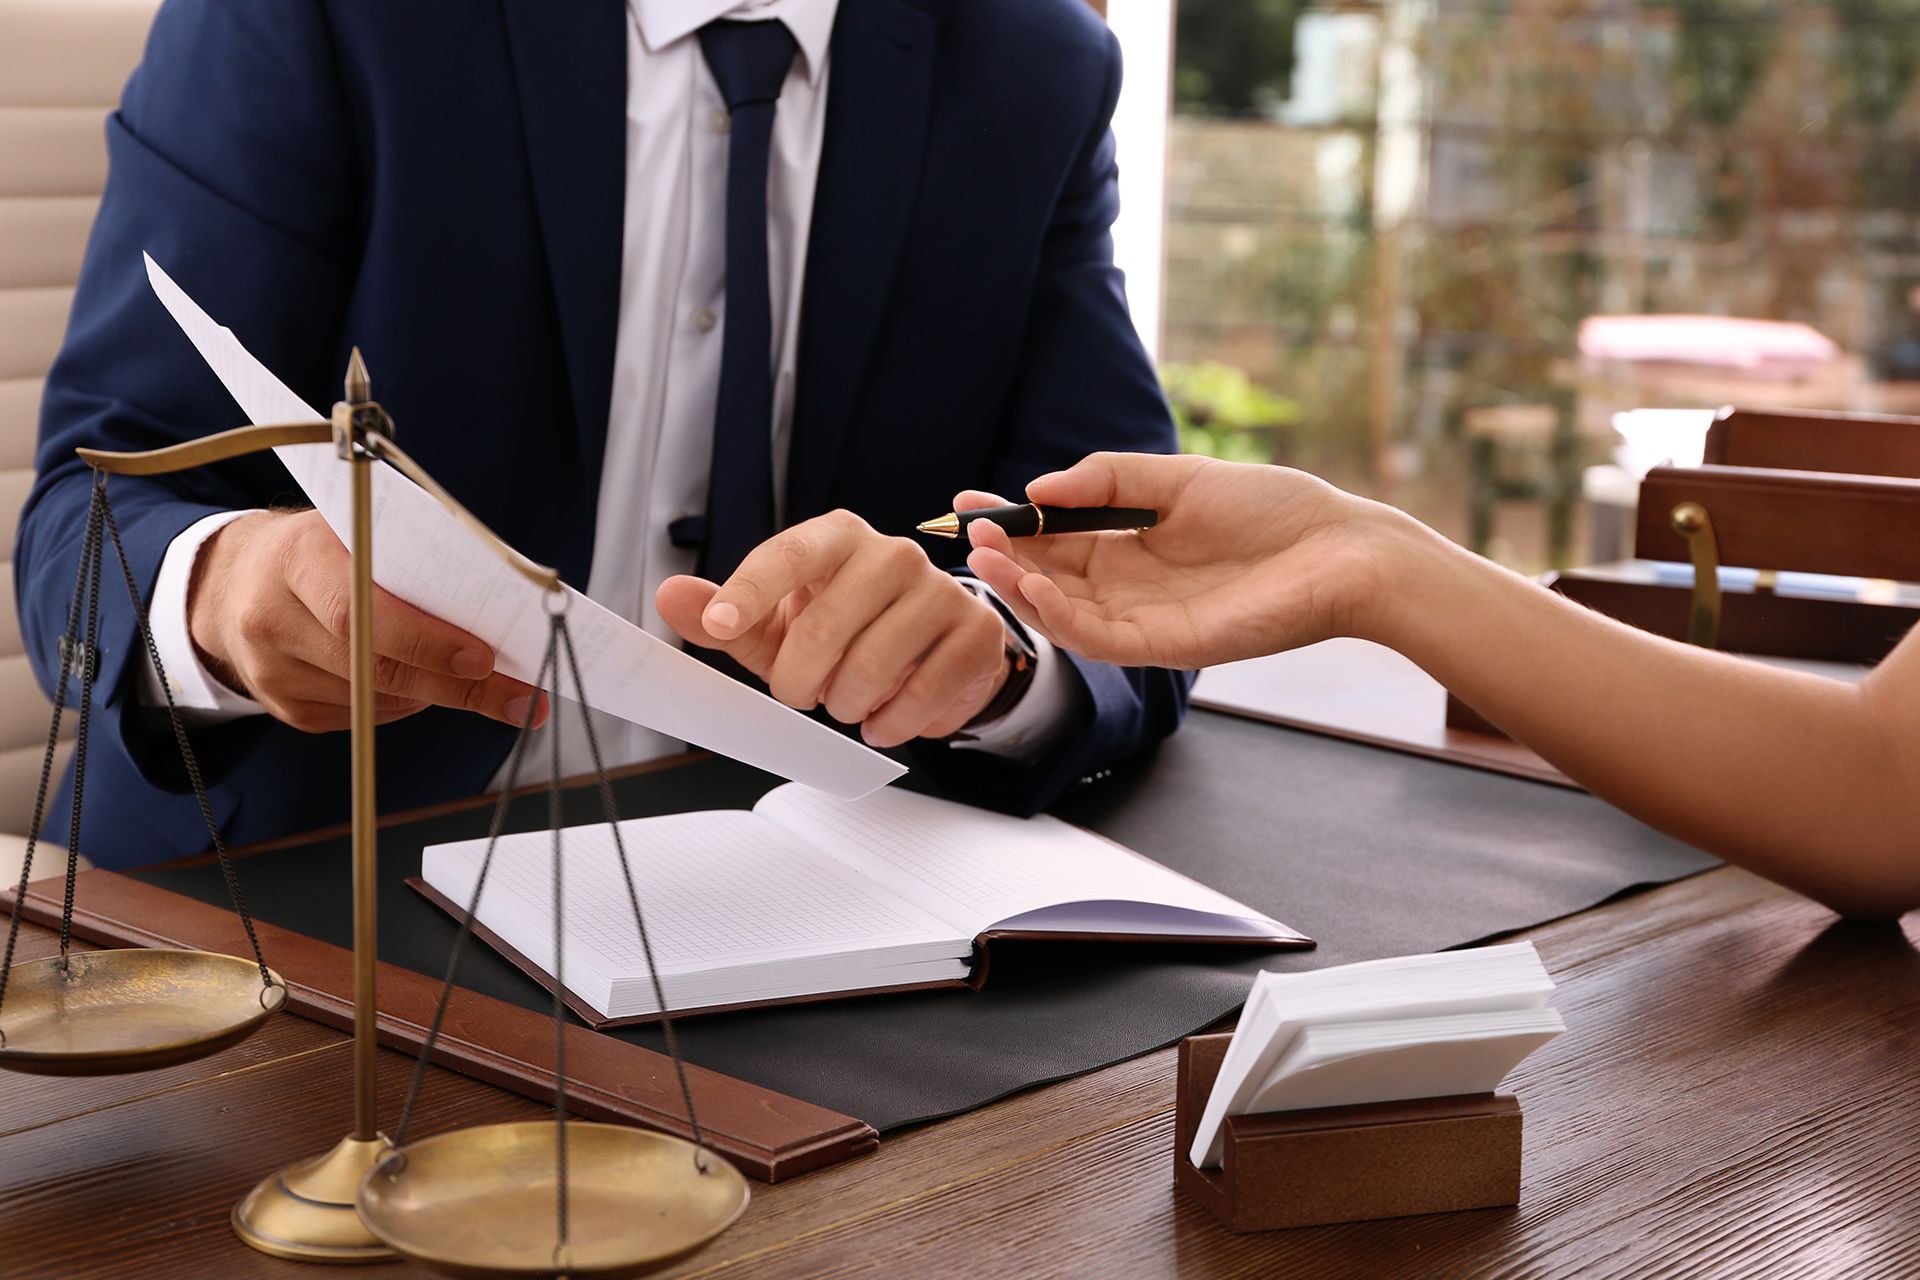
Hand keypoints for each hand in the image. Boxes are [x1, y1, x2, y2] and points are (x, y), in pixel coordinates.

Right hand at [187, 510, 546, 732]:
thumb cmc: (324, 548)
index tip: (485, 658)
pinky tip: (417, 682)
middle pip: (376, 669)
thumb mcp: (359, 529)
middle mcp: (273, 618)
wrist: (238, 579)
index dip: (426, 641)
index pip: (360, 611)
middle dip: (459, 687)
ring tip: (480, 681)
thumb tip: (499, 605)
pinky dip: (406, 704)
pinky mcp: (286, 708)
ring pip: (378, 701)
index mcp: (296, 558)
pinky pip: (365, 719)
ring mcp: (273, 671)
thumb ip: (413, 558)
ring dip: (438, 695)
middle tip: (523, 699)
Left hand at [655, 510, 1010, 747]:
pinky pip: (924, 694)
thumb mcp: (776, 624)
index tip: (721, 625)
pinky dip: (892, 723)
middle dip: (800, 680)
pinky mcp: (975, 632)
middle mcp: (892, 552)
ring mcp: (940, 589)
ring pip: (873, 666)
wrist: (929, 645)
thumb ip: (723, 615)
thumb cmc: (844, 628)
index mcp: (836, 537)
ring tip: (847, 702)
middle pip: (825, 625)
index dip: (749, 592)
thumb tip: (672, 597)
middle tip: (802, 693)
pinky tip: (883, 718)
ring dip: (846, 705)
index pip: (787, 555)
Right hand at [961, 453, 1396, 668]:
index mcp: (1130, 545)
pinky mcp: (1166, 646)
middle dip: (1003, 555)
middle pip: (1047, 576)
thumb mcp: (1180, 478)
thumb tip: (1040, 488)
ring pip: (1061, 612)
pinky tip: (1034, 586)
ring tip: (987, 557)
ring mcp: (1144, 619)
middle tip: (970, 532)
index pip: (1052, 537)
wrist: (1343, 551)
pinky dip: (1059, 616)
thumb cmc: (1275, 510)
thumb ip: (1109, 478)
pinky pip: (1098, 638)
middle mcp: (1129, 587)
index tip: (967, 502)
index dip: (1010, 522)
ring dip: (1018, 587)